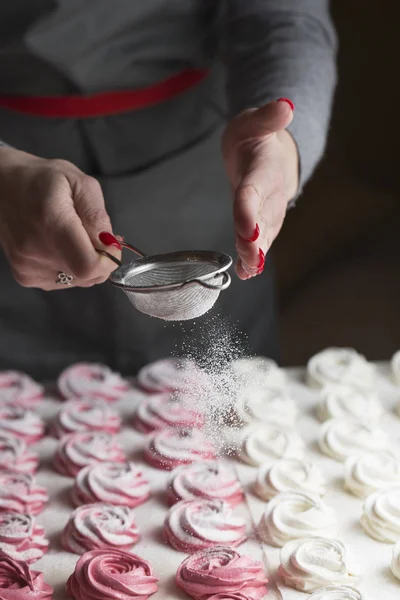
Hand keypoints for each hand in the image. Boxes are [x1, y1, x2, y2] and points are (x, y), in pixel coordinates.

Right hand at [0, 147, 120, 289]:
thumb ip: (97, 215)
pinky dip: (70, 267)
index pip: (88, 266)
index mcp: (51, 224)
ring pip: (79, 280)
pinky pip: (64, 281)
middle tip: (95, 234)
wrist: (2, 187)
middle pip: (87, 276)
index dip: (108, 260)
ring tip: (72, 235)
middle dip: (101, 258)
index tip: (111, 243)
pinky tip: (59, 245)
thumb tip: (110, 244)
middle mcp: (36, 251)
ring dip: (85, 262)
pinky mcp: (25, 276)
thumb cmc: (41, 180)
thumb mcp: (79, 183)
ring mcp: (28, 267)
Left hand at [222, 99, 298, 278]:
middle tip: (249, 257)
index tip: (246, 227)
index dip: (249, 209)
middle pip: (263, 219)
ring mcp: (269, 210)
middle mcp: (270, 194)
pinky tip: (246, 272)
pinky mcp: (263, 221)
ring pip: (264, 234)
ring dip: (256, 253)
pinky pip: (260, 241)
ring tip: (248, 270)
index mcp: (264, 169)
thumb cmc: (255, 137)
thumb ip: (267, 117)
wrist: (270, 153)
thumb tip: (285, 106)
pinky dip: (252, 257)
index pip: (255, 190)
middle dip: (255, 239)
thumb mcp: (255, 121)